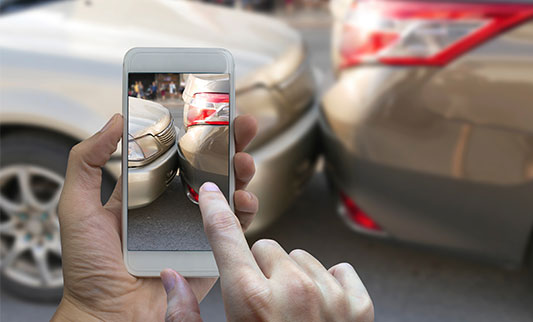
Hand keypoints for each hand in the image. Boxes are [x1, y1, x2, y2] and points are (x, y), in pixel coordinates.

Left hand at [51, 113, 257, 320]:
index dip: (197, 132)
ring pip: (228, 191)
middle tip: (241, 126)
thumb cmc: (89, 268)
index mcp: (149, 191)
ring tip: (244, 162)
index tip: (212, 112)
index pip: (178, 153)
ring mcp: (196, 226)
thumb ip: (86, 161)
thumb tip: (115, 120)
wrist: (109, 314)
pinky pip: (235, 226)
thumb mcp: (77, 206)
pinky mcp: (211, 250)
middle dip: (230, 144)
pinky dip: (246, 209)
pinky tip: (243, 199)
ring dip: (242, 171)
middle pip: (211, 167)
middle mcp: (176, 205)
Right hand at [160, 184, 373, 321]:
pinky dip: (328, 285)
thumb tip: (172, 279)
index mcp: (250, 300)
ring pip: (302, 258)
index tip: (212, 192)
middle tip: (260, 303)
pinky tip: (319, 311)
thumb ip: (185, 316)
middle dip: (259, 268)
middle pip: (266, 248)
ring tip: (291, 314)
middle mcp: (293, 290)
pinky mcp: (359, 305)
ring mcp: (330, 295)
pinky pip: (338, 270)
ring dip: (293, 277)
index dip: (214, 210)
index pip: (225, 237)